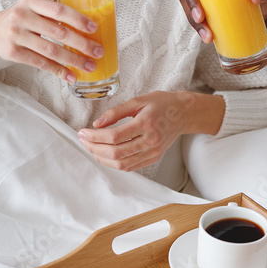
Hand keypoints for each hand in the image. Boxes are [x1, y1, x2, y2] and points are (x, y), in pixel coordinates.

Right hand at [0, 0, 103, 81]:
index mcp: (31, 1)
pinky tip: (71, 75)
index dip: (78, 19)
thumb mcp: (32, 9)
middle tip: (98, 51)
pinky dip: (58, 71)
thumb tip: (88, 29)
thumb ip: (53, 13)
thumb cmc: (20, 19)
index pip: (58, 9)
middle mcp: (22, 16)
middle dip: (82, 44)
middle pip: (58, 32)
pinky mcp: (13, 53)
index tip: (94, 29)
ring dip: (74, 60)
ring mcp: (16, 35)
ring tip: (89, 66)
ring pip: (51, 50)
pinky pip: (41, 63)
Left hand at [78, 91, 224, 171]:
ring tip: (91, 148)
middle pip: (116, 153)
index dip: (94, 136)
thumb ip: (116, 112)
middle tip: (83, 140)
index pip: (114, 136)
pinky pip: (130, 166)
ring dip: (102, 158)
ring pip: (121, 164)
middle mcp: (150, 141)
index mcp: (146, 124)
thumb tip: (97, 124)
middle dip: (94, 148)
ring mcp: (153, 152)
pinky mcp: (153, 158)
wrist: (183, 113)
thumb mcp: (138, 101)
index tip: (83, 132)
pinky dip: (114, 163)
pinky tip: (105, 154)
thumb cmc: (162, 103)